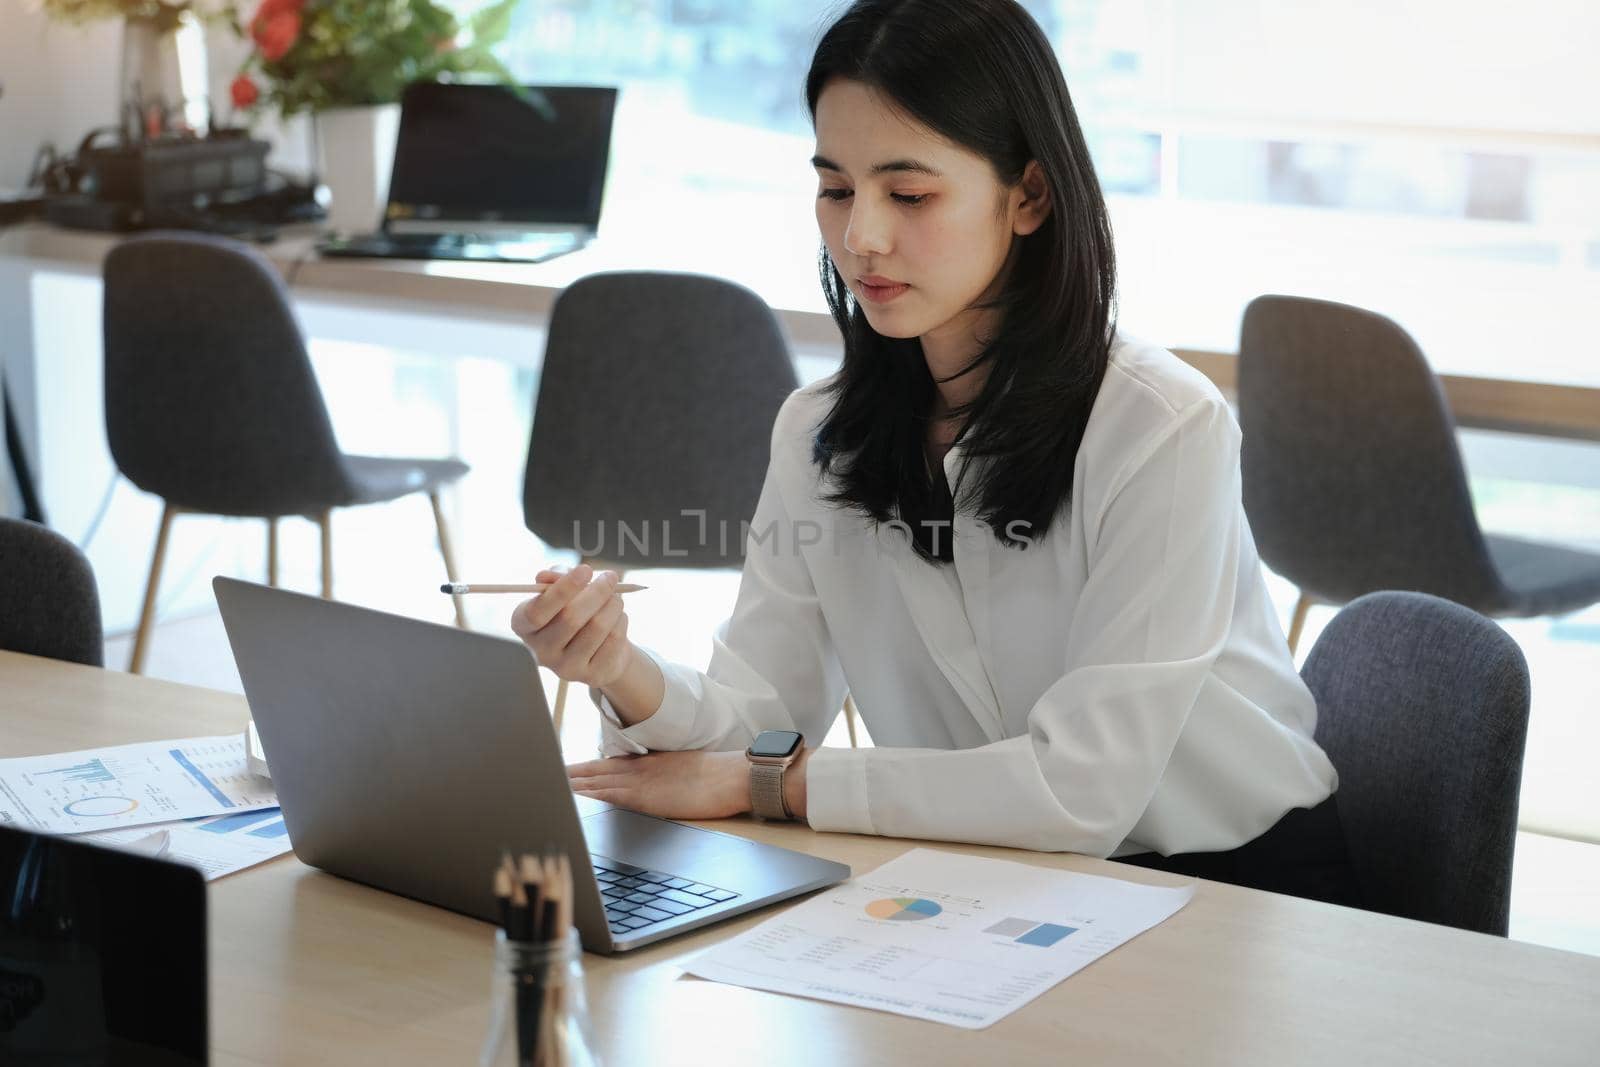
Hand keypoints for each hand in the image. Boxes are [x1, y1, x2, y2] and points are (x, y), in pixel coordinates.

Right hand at [510, 564, 631, 687]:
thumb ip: (555, 578)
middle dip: (596, 592)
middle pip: (570, 618)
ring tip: (616, 598)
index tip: (585, 569)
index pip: (537, 611)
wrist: (596, 645)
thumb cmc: (573, 609)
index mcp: (524, 626)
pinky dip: (621, 622)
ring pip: (597, 627)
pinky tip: (617, 618)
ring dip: (612, 605)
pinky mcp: (592, 675)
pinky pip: (614, 640)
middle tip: (610, 577)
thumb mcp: (562, 590)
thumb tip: (546, 576)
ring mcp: (566, 668)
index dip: (562, 589)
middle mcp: (540, 652)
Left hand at [567, 751, 750, 820]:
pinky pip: (608, 795)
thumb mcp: (683, 769)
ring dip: (573, 782)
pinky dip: (589, 794)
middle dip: (571, 772)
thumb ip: (663, 775)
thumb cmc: (715, 776)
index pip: (610, 764)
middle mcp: (639, 769)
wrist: (731, 777)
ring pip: (597, 780)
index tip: (567, 769)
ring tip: (549, 783)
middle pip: (596, 769)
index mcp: (649, 763)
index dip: (586, 767)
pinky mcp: (644, 797)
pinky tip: (573, 797)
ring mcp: (640, 781)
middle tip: (544, 771)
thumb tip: (655, 785)